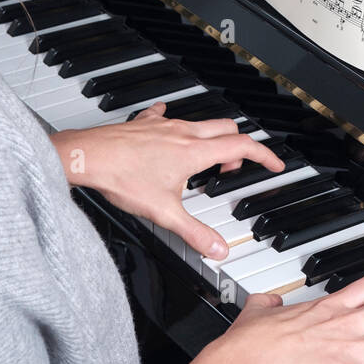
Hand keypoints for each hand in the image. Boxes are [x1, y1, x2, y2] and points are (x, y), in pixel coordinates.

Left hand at [50, 102, 284, 258]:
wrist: (89, 156)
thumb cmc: (122, 177)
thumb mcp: (163, 213)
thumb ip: (194, 233)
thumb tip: (217, 249)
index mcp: (195, 151)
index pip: (241, 147)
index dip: (264, 156)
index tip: (274, 164)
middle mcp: (184, 132)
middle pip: (226, 129)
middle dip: (238, 147)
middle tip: (234, 169)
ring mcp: (164, 125)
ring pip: (199, 123)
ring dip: (210, 138)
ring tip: (204, 159)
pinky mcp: (145, 123)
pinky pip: (166, 115)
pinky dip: (174, 122)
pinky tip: (166, 126)